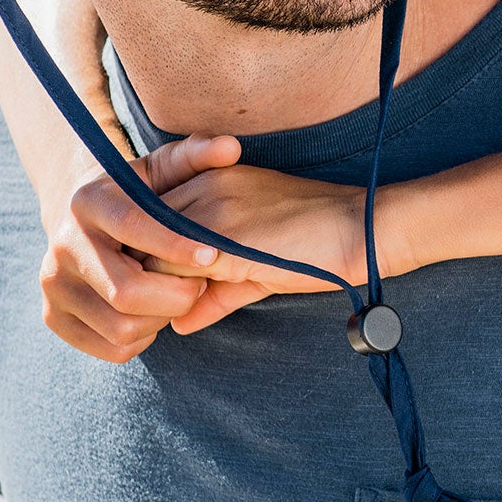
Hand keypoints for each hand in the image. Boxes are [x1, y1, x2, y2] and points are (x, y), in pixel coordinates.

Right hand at [38, 132, 238, 362]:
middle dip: (175, 295)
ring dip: (163, 319)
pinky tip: (154, 312)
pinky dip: (144, 339)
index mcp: (88, 202)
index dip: (175, 246)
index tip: (213, 255)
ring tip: (178, 296)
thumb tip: (232, 147)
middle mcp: (62, 245)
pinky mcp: (53, 317)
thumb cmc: (139, 193)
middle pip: (125, 292)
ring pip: (121, 327)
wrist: (84, 220)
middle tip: (201, 284)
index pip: (132, 227)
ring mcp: (53, 285)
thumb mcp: (165, 166)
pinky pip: (112, 349)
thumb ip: (199, 154)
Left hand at [132, 148, 378, 335]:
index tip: (159, 287)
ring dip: (155, 288)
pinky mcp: (222, 236)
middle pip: (142, 231)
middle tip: (156, 306)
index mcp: (213, 177)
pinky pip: (173, 269)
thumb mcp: (256, 264)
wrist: (360, 228)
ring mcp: (211, 207)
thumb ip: (216, 290)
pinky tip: (186, 314)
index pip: (151, 217)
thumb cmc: (316, 244)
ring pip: (151, 251)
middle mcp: (205, 184)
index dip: (150, 256)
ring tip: (170, 312)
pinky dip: (172, 297)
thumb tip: (181, 324)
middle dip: (144, 272)